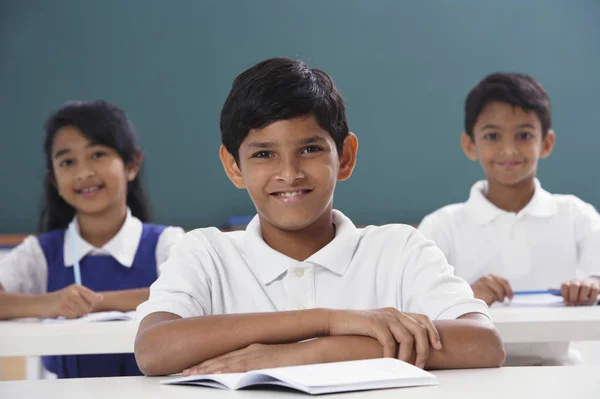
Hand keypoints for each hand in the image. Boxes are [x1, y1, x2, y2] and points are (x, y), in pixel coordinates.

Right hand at [41, 284, 103, 318]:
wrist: (39, 303)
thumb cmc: (58, 301)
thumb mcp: (73, 295)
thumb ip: (87, 296)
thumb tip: (101, 298)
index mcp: (77, 287)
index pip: (93, 299)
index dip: (90, 306)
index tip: (81, 306)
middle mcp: (73, 291)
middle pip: (88, 307)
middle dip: (82, 312)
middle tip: (71, 309)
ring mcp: (66, 299)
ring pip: (81, 313)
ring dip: (75, 315)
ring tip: (67, 311)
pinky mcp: (61, 307)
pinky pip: (73, 316)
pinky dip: (69, 317)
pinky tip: (63, 314)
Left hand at [182, 342, 316, 375]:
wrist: (319, 351)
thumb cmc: (300, 358)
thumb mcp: (277, 361)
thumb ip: (263, 365)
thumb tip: (251, 374)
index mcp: (255, 350)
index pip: (227, 357)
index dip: (209, 364)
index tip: (193, 369)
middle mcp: (253, 350)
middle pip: (223, 359)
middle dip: (202, 366)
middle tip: (184, 372)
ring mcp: (258, 355)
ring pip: (228, 362)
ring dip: (209, 368)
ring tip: (192, 374)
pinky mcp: (265, 362)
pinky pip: (243, 367)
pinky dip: (228, 370)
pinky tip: (217, 374)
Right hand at [328, 308, 440, 367]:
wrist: (336, 321)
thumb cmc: (356, 328)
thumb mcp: (379, 327)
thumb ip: (393, 331)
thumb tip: (409, 348)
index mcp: (396, 312)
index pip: (423, 318)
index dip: (433, 332)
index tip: (438, 347)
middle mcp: (393, 312)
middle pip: (420, 329)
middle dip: (424, 349)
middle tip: (420, 364)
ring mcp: (384, 316)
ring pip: (407, 337)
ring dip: (408, 355)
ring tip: (405, 366)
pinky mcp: (375, 322)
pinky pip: (390, 342)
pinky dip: (392, 354)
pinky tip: (389, 361)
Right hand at [471, 274, 513, 304]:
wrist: (465, 297)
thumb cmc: (477, 294)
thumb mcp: (488, 287)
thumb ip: (496, 287)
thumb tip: (508, 293)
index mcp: (488, 277)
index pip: (504, 281)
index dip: (509, 289)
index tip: (511, 297)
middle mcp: (486, 279)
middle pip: (503, 287)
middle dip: (504, 294)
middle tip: (504, 300)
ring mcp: (484, 285)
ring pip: (499, 294)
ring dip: (497, 299)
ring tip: (490, 300)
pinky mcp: (482, 291)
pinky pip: (493, 298)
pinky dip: (490, 301)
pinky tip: (484, 300)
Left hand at [560, 278, 599, 305]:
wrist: (590, 284)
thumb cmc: (576, 290)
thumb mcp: (567, 291)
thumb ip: (559, 292)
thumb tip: (548, 290)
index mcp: (569, 283)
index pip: (565, 285)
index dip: (564, 294)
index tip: (565, 301)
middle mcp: (578, 281)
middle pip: (574, 285)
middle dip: (573, 296)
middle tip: (573, 303)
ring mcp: (587, 283)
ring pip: (585, 287)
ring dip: (582, 296)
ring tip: (580, 303)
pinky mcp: (595, 286)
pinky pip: (594, 290)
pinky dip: (591, 298)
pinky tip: (588, 303)